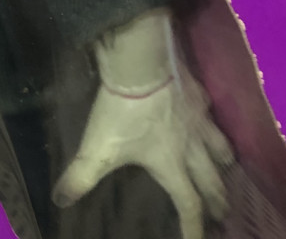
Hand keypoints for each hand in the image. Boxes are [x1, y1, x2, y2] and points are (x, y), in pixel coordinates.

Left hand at [52, 11, 232, 238]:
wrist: (141, 63)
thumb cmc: (121, 109)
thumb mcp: (98, 146)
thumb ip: (80, 176)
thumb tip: (61, 200)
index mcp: (170, 164)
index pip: (188, 204)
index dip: (193, 227)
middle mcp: (192, 146)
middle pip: (212, 181)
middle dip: (217, 201)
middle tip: (222, 214)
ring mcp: (198, 119)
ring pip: (221, 148)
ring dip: (223, 163)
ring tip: (224, 168)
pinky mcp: (198, 94)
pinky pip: (213, 115)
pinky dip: (214, 124)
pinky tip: (209, 118)